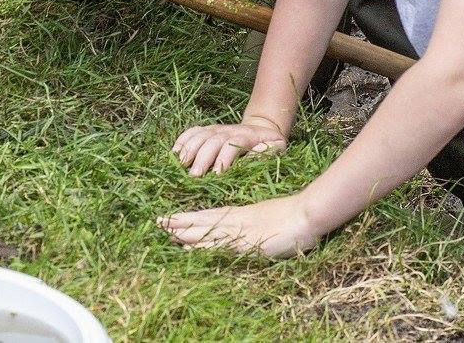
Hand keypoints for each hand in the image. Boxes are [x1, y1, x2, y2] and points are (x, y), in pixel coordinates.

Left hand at [158, 195, 322, 257]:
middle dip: (180, 223)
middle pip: (202, 221)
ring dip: (185, 232)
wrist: (305, 213)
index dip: (189, 217)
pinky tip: (188, 250)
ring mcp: (240, 231)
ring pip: (206, 232)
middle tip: (158, 222)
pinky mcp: (246, 243)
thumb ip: (253, 222)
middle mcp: (236, 220)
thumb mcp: (267, 216)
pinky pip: (218, 246)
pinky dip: (202, 247)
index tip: (171, 218)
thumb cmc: (291, 214)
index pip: (208, 215)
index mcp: (241, 213)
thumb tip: (244, 226)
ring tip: (166, 231)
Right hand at [171, 118, 288, 175]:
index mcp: (247, 135)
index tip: (217, 174)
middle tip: (194, 175)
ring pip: (200, 135)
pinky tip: (174, 153)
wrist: (262, 128)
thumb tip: (257, 152)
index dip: (225, 157)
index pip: (233, 143)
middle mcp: (229, 130)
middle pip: (213, 140)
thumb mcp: (276, 148)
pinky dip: (182, 140)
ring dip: (189, 149)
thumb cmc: (270, 145)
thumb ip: (269, 151)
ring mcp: (217, 129)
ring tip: (181, 165)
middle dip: (203, 157)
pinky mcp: (208, 130)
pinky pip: (192, 132)